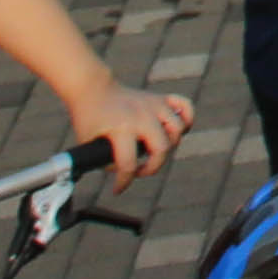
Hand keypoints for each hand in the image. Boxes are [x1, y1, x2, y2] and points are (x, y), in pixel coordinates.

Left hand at [64, 75, 192, 185]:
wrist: (93, 90)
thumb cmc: (90, 120)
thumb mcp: (90, 144)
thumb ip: (109, 161)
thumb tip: (128, 172)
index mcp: (120, 128)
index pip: (128, 164)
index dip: (123, 182)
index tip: (117, 189)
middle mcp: (141, 116)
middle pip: (161, 148)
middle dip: (152, 166)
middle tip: (140, 169)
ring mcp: (153, 105)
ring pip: (178, 128)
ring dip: (170, 144)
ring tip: (154, 148)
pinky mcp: (160, 98)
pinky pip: (186, 106)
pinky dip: (187, 119)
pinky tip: (176, 131)